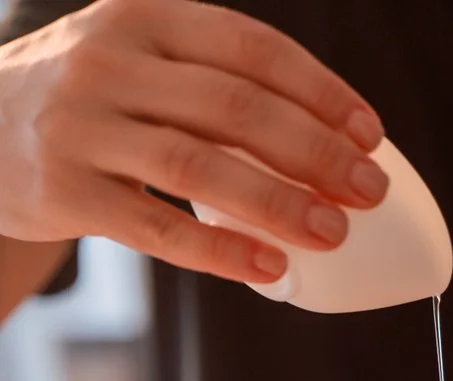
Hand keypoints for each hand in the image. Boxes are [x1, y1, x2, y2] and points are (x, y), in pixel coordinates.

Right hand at [0, 0, 386, 280]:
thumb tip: (322, 143)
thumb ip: (209, 82)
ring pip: (199, 166)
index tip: (370, 135)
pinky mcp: (66, 191)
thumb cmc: (88, 102)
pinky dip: (219, 250)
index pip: (252, 49)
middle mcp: (111, 61)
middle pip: (236, 106)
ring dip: (277, 203)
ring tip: (332, 233)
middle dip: (315, 152)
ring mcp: (83, 126)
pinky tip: (269, 268)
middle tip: (368, 191)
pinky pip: (157, 228)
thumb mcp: (137, 59)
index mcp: (145, 18)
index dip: (320, 92)